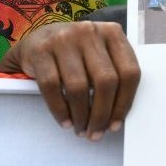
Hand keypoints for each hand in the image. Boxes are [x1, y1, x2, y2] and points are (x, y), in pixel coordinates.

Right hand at [0, 21, 139, 139]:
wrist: (37, 40)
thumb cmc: (75, 54)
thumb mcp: (100, 53)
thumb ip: (114, 74)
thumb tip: (117, 117)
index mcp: (112, 33)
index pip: (129, 72)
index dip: (124, 103)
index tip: (115, 124)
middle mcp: (90, 32)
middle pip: (106, 81)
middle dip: (101, 115)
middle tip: (95, 132)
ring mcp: (64, 39)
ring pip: (78, 87)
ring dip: (81, 116)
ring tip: (81, 129)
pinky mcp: (41, 50)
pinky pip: (52, 87)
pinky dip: (60, 110)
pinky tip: (65, 121)